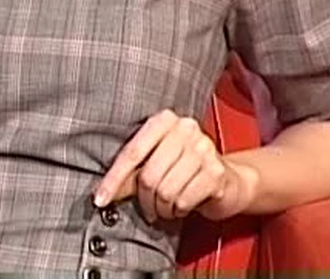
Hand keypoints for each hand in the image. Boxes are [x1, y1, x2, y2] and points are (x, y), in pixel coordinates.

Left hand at [94, 109, 254, 222]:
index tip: (100, 200)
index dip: (114, 179)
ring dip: (163, 208)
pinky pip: (184, 200)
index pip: (132, 152)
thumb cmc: (186, 171)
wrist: (229, 181)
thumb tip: (102, 194)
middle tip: (149, 209)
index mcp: (165, 120)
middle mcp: (185, 128)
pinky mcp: (216, 171)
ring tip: (168, 207)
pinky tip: (183, 205)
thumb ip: (131, 175)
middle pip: (148, 175)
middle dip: (145, 201)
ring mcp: (203, 148)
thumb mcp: (156, 166)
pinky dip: (179, 210)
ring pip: (165, 191)